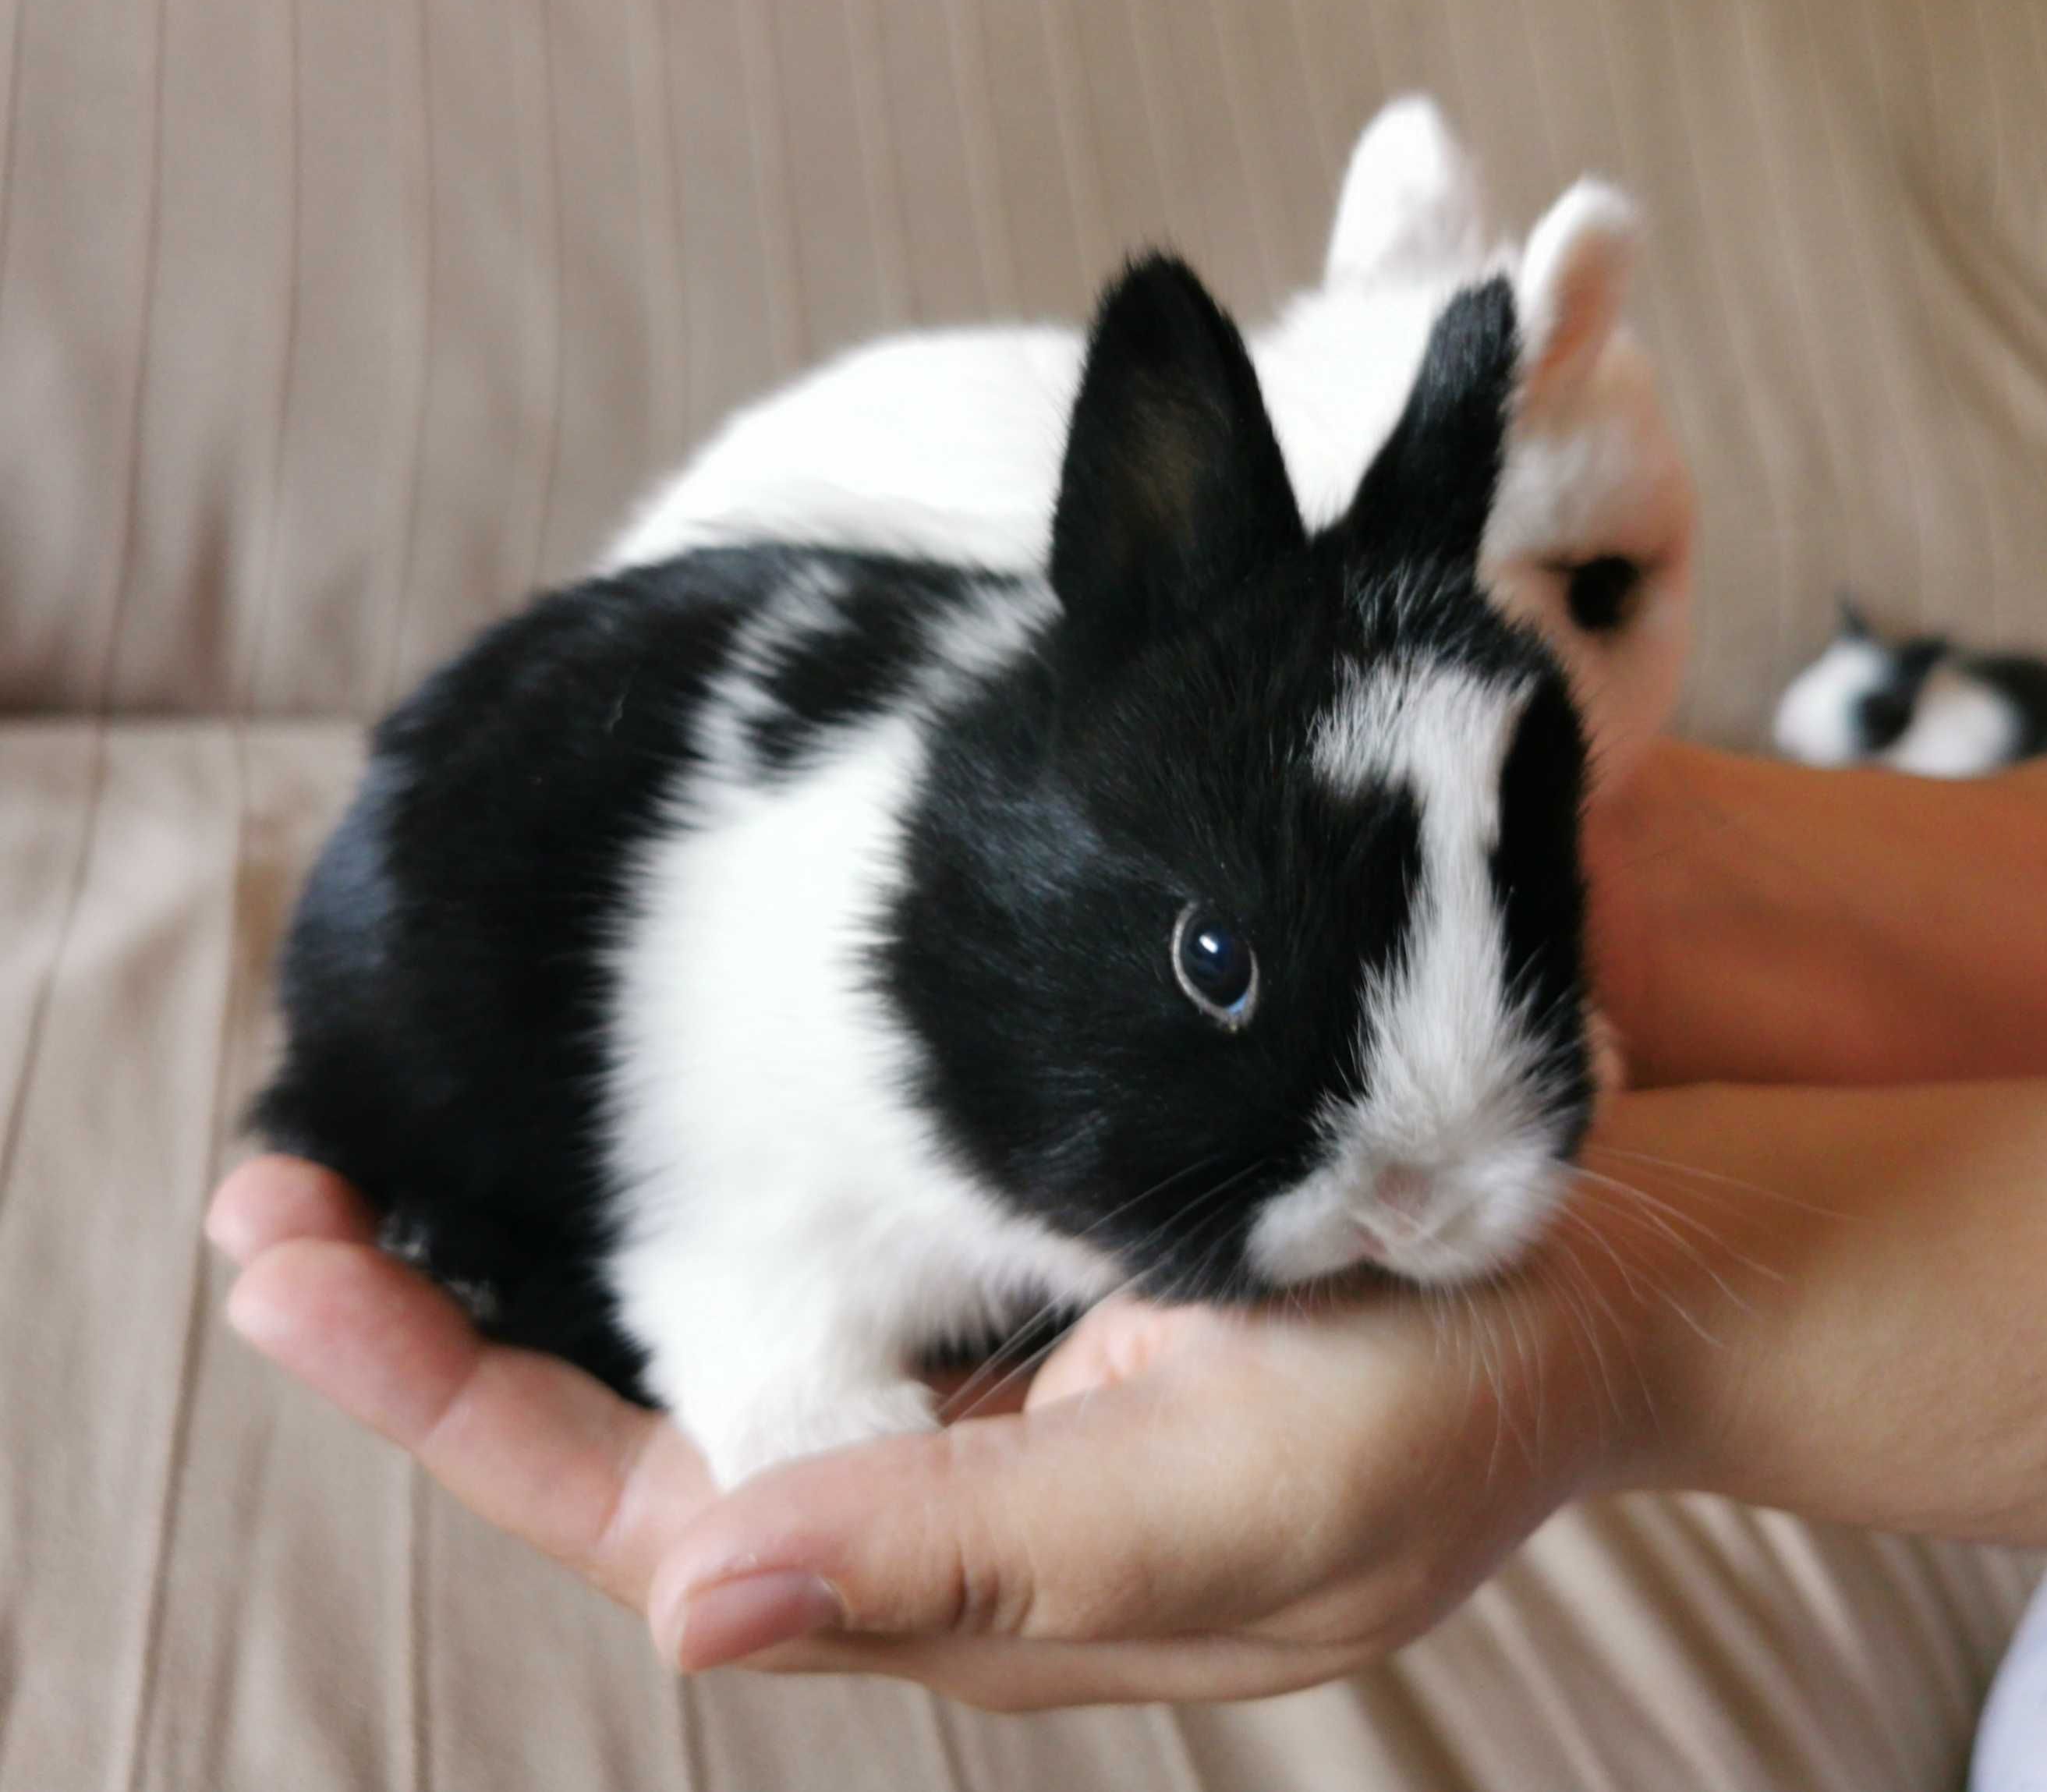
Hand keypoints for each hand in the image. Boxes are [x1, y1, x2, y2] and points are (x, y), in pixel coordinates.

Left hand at [210, 1152, 1634, 1708]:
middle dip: (435, 1327)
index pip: (642, 1510)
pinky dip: (667, 1223)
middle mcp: (925, 1502)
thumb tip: (689, 1600)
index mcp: (954, 1579)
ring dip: (528, 1269)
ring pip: (693, 1359)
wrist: (1587, 1294)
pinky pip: (796, 1283)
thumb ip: (970, 1563)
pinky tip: (605, 1154)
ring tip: (367, 1163)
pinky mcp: (1008, 1317)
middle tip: (274, 1187)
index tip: (294, 1266)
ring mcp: (961, 1410)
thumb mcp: (1221, 1501)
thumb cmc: (1433, 1404)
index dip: (450, 1403)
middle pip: (627, 1436)